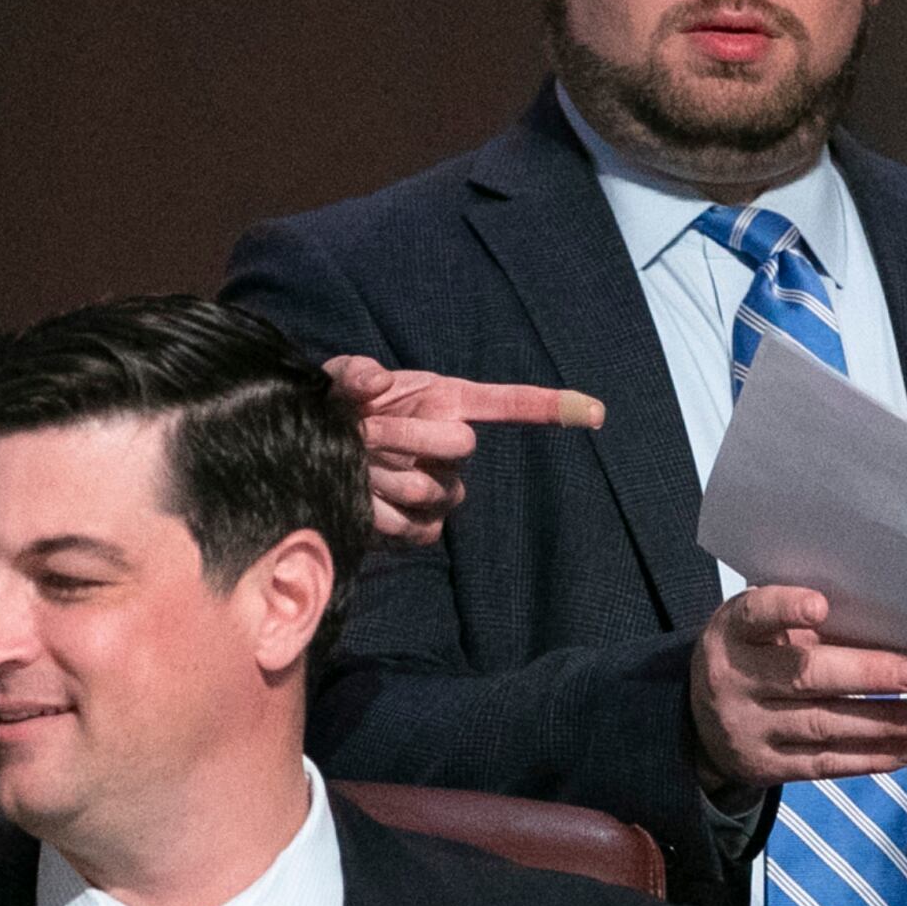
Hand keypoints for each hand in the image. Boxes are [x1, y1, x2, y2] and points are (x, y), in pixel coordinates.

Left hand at [324, 355, 603, 548]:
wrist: (311, 459)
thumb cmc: (336, 414)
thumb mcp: (337, 383)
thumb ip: (352, 375)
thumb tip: (375, 381)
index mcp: (445, 401)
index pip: (509, 404)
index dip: (552, 406)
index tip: (594, 412)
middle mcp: (452, 446)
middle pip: (460, 446)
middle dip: (408, 439)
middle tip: (364, 434)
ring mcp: (441, 490)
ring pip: (436, 491)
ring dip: (386, 480)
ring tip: (356, 467)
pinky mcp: (423, 527)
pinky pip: (421, 529)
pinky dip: (384, 518)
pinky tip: (362, 502)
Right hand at [691, 585, 906, 788]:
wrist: (700, 725)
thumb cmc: (754, 660)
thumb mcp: (762, 632)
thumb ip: (805, 626)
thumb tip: (890, 629)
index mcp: (733, 633)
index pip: (756, 614)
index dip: (786, 609)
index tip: (821, 606)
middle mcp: (735, 680)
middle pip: (804, 675)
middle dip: (868, 674)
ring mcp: (748, 728)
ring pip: (823, 725)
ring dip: (884, 721)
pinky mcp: (766, 767)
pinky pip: (824, 763)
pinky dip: (870, 758)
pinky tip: (906, 749)